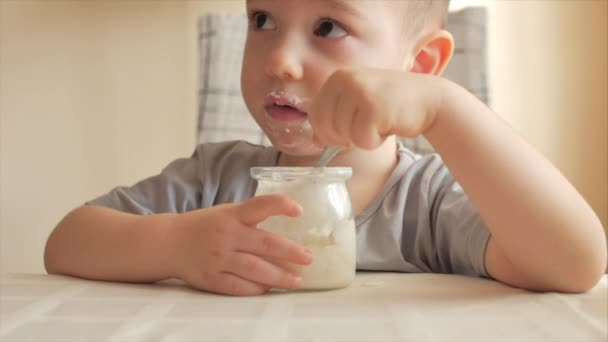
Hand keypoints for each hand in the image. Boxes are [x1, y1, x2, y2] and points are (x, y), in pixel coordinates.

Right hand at [168, 195, 312, 295]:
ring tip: (297, 280)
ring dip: (279, 276)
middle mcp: (226, 234)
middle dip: (290, 252)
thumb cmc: (205, 226)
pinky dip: (256, 289)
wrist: (168, 242)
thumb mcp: (226, 213)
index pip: (260, 205)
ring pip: (255, 269)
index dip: (280, 205)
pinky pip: (238, 286)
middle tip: (308, 258)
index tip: (299, 210)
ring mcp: (218, 257)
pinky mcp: (211, 278)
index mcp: (232, 215)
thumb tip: (289, 225)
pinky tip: (269, 289)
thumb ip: (251, 217)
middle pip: (265, 243)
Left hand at [309, 68, 441, 148]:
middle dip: (344, 137)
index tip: (347, 131)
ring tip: (380, 121)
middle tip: (367, 127)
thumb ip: (335, 117)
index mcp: (337, 77)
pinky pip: (362, 140)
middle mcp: (345, 80)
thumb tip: (316, 140)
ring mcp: (358, 92)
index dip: (328, 132)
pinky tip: (388, 125)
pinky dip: (375, 141)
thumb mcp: (357, 103)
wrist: (428, 99)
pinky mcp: (373, 107)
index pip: (315, 115)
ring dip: (363, 138)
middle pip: (326, 127)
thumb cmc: (391, 104)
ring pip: (344, 136)